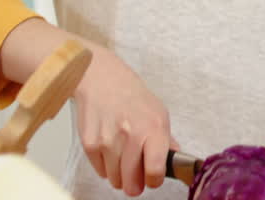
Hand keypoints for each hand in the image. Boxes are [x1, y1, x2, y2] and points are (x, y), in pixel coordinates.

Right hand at [73, 46, 176, 195]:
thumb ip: (167, 140)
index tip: (153, 178)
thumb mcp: (159, 113)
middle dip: (136, 184)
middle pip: (132, 184)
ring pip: (115, 181)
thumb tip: (174, 160)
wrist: (102, 80)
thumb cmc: (132, 95)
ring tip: (123, 158)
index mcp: (153, 129)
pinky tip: (110, 149)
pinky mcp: (90, 144)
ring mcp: (108, 142)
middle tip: (137, 176)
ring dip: (120, 175)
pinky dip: (106, 167)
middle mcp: (131, 136)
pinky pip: (100, 172)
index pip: (155, 171)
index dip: (154, 180)